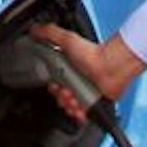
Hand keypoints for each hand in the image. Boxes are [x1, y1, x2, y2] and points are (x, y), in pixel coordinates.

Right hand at [30, 24, 146, 122]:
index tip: (55, 86)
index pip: (54, 85)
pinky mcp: (95, 105)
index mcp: (69, 70)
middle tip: (66, 92)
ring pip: (70, 108)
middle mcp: (77, 83)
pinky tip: (80, 110)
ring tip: (75, 100)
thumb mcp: (67, 39)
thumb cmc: (93, 53)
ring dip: (69, 106)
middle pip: (60, 98)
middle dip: (61, 98)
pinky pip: (83, 117)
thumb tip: (33, 29)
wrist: (112, 66)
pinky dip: (79, 116)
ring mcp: (86, 95)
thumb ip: (49, 33)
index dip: (53, 88)